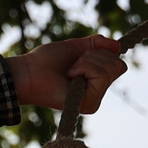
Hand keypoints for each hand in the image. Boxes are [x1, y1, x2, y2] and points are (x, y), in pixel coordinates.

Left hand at [7, 34, 125, 114]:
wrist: (29, 72)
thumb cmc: (47, 61)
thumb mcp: (76, 47)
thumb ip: (97, 44)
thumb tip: (118, 45)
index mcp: (95, 82)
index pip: (118, 64)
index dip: (104, 53)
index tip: (84, 55)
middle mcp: (97, 94)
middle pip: (117, 65)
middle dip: (95, 55)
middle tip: (74, 64)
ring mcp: (94, 100)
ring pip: (110, 69)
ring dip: (87, 61)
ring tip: (70, 70)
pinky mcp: (89, 103)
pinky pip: (101, 75)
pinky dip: (85, 67)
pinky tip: (70, 76)